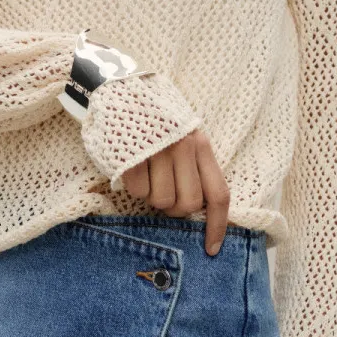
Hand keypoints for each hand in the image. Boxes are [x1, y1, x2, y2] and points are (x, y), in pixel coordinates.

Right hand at [120, 128, 229, 256]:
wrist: (118, 87)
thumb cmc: (153, 120)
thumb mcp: (183, 135)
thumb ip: (194, 167)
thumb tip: (196, 209)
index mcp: (201, 144)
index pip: (218, 193)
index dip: (217, 226)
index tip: (211, 249)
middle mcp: (184, 147)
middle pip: (189, 203)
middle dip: (175, 210)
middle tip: (163, 194)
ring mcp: (158, 150)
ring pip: (161, 200)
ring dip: (151, 196)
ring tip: (146, 173)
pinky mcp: (133, 155)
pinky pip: (138, 190)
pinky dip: (133, 186)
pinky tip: (132, 166)